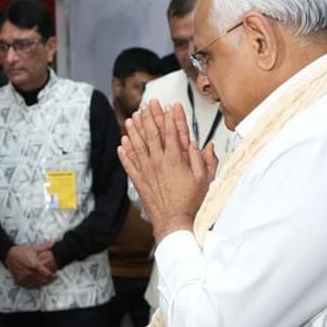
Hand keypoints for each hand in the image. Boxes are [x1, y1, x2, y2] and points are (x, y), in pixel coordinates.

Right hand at [5, 244, 56, 287]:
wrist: (9, 255)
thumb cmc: (21, 251)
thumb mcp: (33, 248)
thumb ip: (45, 246)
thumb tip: (53, 242)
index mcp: (34, 265)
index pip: (46, 274)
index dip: (52, 276)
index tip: (56, 275)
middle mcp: (29, 273)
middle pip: (43, 281)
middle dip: (49, 280)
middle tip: (53, 278)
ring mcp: (24, 278)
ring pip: (37, 285)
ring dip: (43, 283)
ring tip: (47, 280)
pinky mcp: (20, 281)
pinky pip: (30, 286)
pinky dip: (35, 285)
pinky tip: (38, 282)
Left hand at [118, 100, 217, 242]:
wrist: (173, 221)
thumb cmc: (189, 202)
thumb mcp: (204, 180)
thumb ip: (204, 160)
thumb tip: (205, 145)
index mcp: (175, 159)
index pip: (172, 132)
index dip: (170, 117)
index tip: (170, 105)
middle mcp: (158, 162)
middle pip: (152, 134)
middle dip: (149, 116)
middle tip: (147, 104)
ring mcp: (147, 170)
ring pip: (137, 145)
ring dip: (134, 130)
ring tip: (131, 118)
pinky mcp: (139, 180)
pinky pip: (129, 163)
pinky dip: (125, 152)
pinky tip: (122, 143)